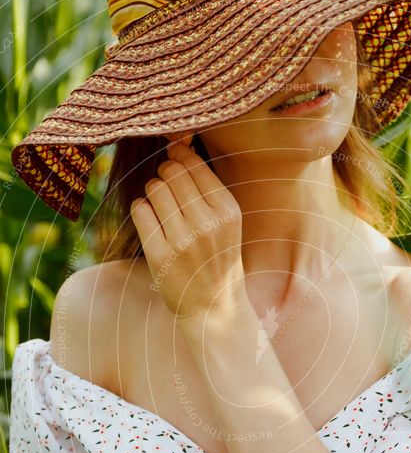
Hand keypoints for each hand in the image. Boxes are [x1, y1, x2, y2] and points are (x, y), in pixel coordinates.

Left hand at [130, 138, 245, 322]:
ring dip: (152, 191)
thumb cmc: (217, 258)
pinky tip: (151, 221)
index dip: (177, 157)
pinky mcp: (161, 255)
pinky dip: (141, 209)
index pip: (193, 165)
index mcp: (228, 211)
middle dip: (164, 174)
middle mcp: (208, 223)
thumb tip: (177, 145)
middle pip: (171, 173)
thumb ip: (207, 187)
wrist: (214, 307)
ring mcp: (183, 240)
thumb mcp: (226, 222)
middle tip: (166, 187)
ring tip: (160, 206)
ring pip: (154, 189)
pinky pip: (140, 211)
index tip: (174, 161)